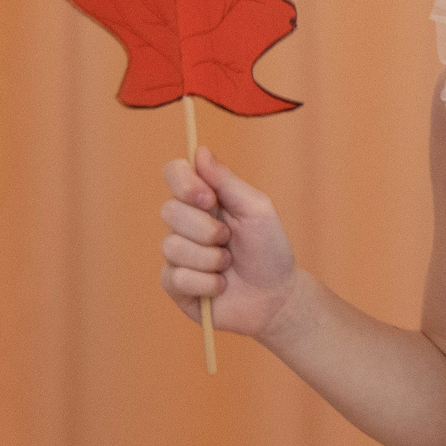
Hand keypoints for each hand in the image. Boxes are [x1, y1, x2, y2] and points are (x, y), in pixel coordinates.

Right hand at [160, 148, 302, 340]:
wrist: (276, 296)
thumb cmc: (269, 249)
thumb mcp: (256, 209)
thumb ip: (227, 181)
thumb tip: (199, 150)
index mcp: (205, 199)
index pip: (175, 173)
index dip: (183, 183)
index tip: (207, 198)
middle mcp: (185, 223)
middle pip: (169, 210)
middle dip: (207, 228)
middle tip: (230, 238)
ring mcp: (176, 254)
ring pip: (172, 247)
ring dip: (211, 259)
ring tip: (229, 264)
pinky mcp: (174, 284)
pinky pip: (177, 277)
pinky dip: (207, 283)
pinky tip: (221, 286)